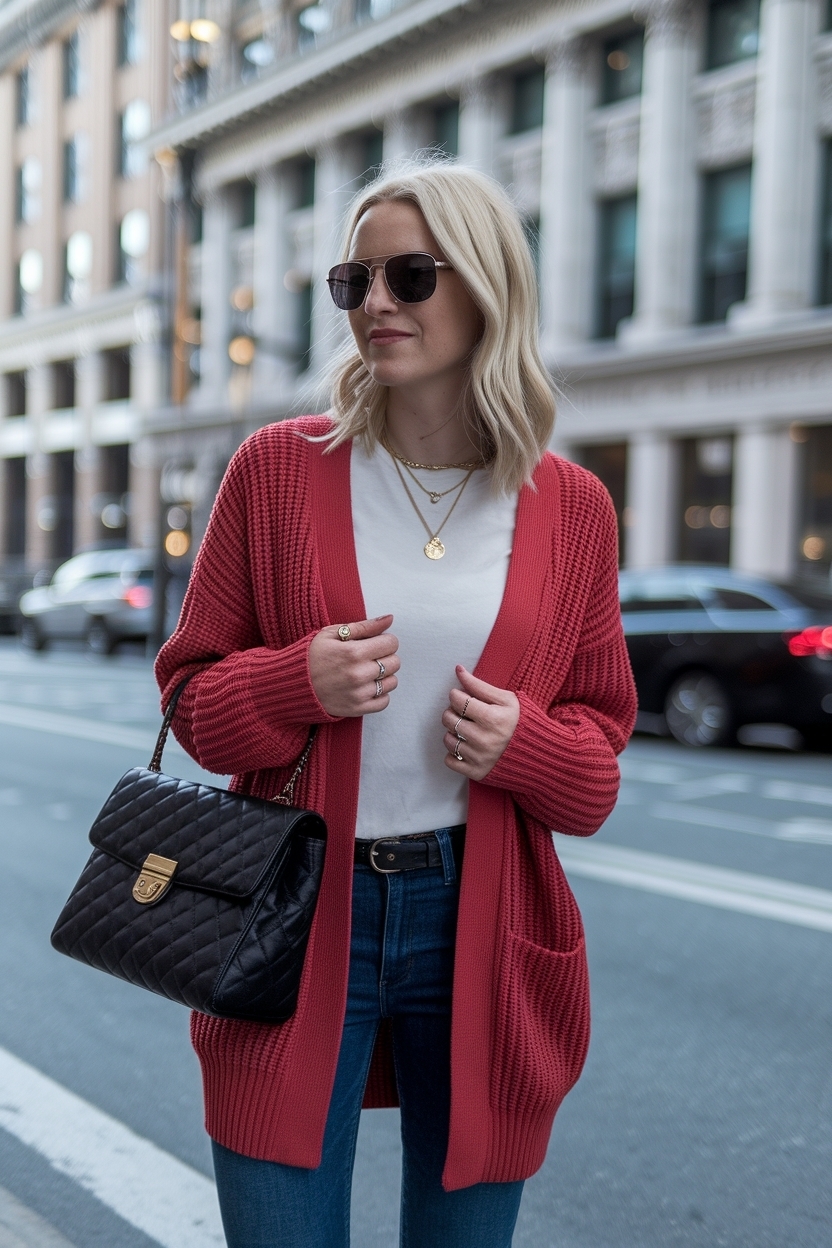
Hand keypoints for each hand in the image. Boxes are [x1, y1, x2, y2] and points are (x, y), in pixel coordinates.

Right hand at [309, 616, 399, 717]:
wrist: (291, 684)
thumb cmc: (311, 655)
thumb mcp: (332, 633)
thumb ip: (364, 626)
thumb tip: (389, 619)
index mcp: (353, 652)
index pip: (391, 643)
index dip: (384, 640)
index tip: (374, 643)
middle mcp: (358, 674)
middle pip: (394, 662)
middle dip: (385, 656)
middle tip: (369, 657)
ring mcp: (358, 694)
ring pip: (392, 682)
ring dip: (383, 676)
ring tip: (367, 672)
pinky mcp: (357, 709)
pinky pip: (384, 702)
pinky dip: (380, 694)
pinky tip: (367, 686)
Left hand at [441, 666, 519, 781]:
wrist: (541, 754)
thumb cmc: (523, 722)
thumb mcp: (507, 700)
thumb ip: (480, 686)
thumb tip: (458, 670)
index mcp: (492, 718)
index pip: (457, 700)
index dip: (457, 695)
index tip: (463, 697)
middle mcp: (484, 739)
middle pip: (449, 719)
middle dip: (453, 712)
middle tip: (464, 713)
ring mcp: (480, 758)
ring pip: (448, 740)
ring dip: (454, 732)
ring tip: (467, 729)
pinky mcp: (477, 773)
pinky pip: (450, 761)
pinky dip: (454, 754)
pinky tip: (467, 746)